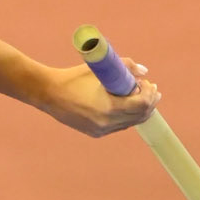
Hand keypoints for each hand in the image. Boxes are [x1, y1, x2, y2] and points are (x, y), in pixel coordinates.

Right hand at [36, 58, 158, 136]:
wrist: (48, 93)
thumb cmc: (73, 78)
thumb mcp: (99, 69)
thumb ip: (125, 67)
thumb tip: (144, 72)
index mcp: (110, 107)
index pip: (141, 104)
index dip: (149, 94)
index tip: (148, 83)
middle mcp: (107, 123)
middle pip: (139, 116)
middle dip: (149, 102)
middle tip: (152, 90)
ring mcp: (101, 130)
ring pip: (130, 122)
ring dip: (139, 110)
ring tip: (141, 96)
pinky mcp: (95, 133)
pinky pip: (118, 125)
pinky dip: (126, 116)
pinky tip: (126, 105)